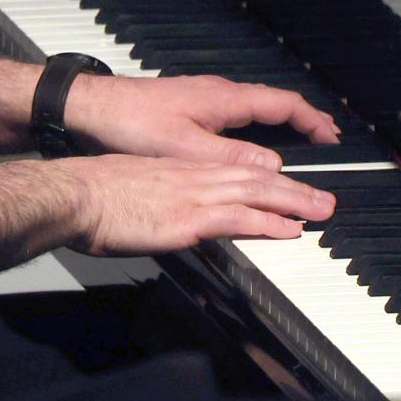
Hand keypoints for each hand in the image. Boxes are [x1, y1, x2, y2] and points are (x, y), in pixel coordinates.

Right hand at [0, 154, 335, 269]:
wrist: (75, 193)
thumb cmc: (93, 195)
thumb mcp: (133, 192)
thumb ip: (158, 202)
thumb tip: (164, 218)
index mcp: (181, 170)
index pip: (234, 173)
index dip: (265, 181)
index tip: (288, 188)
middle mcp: (194, 176)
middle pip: (256, 180)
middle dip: (294, 190)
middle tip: (324, 200)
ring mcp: (194, 195)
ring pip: (257, 194)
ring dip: (294, 203)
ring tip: (322, 211)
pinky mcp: (188, 217)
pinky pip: (239, 218)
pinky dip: (269, 223)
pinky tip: (290, 230)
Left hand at [65, 72, 340, 168]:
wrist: (94, 107)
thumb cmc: (132, 123)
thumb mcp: (186, 149)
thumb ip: (232, 158)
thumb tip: (275, 169)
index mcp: (226, 99)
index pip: (285, 104)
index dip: (314, 121)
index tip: (335, 140)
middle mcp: (222, 93)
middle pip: (277, 103)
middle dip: (306, 122)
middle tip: (329, 142)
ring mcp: (208, 97)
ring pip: (258, 108)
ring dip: (284, 124)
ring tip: (302, 144)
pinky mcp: (193, 106)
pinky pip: (240, 114)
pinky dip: (260, 127)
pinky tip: (255, 144)